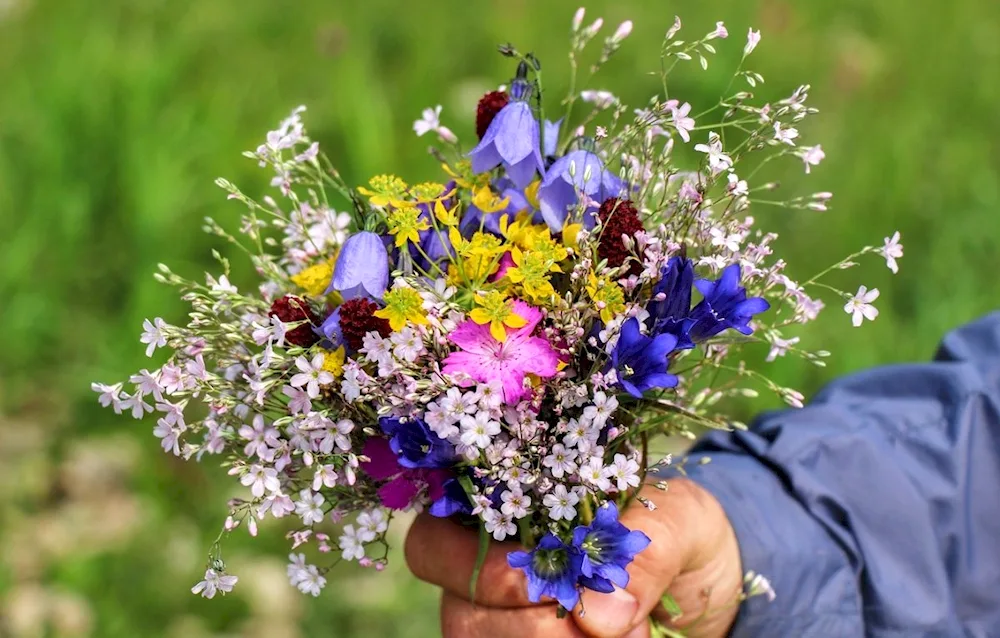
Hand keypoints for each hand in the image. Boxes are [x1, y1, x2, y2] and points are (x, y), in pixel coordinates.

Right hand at [404, 478, 741, 637]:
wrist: (707, 582)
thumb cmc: (681, 529)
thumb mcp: (681, 519)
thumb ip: (647, 545)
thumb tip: (600, 617)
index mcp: (503, 510)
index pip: (435, 542)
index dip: (478, 570)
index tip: (546, 584)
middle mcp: (487, 570)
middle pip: (461, 612)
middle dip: (530, 628)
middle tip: (600, 626)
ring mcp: (502, 621)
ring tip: (625, 636)